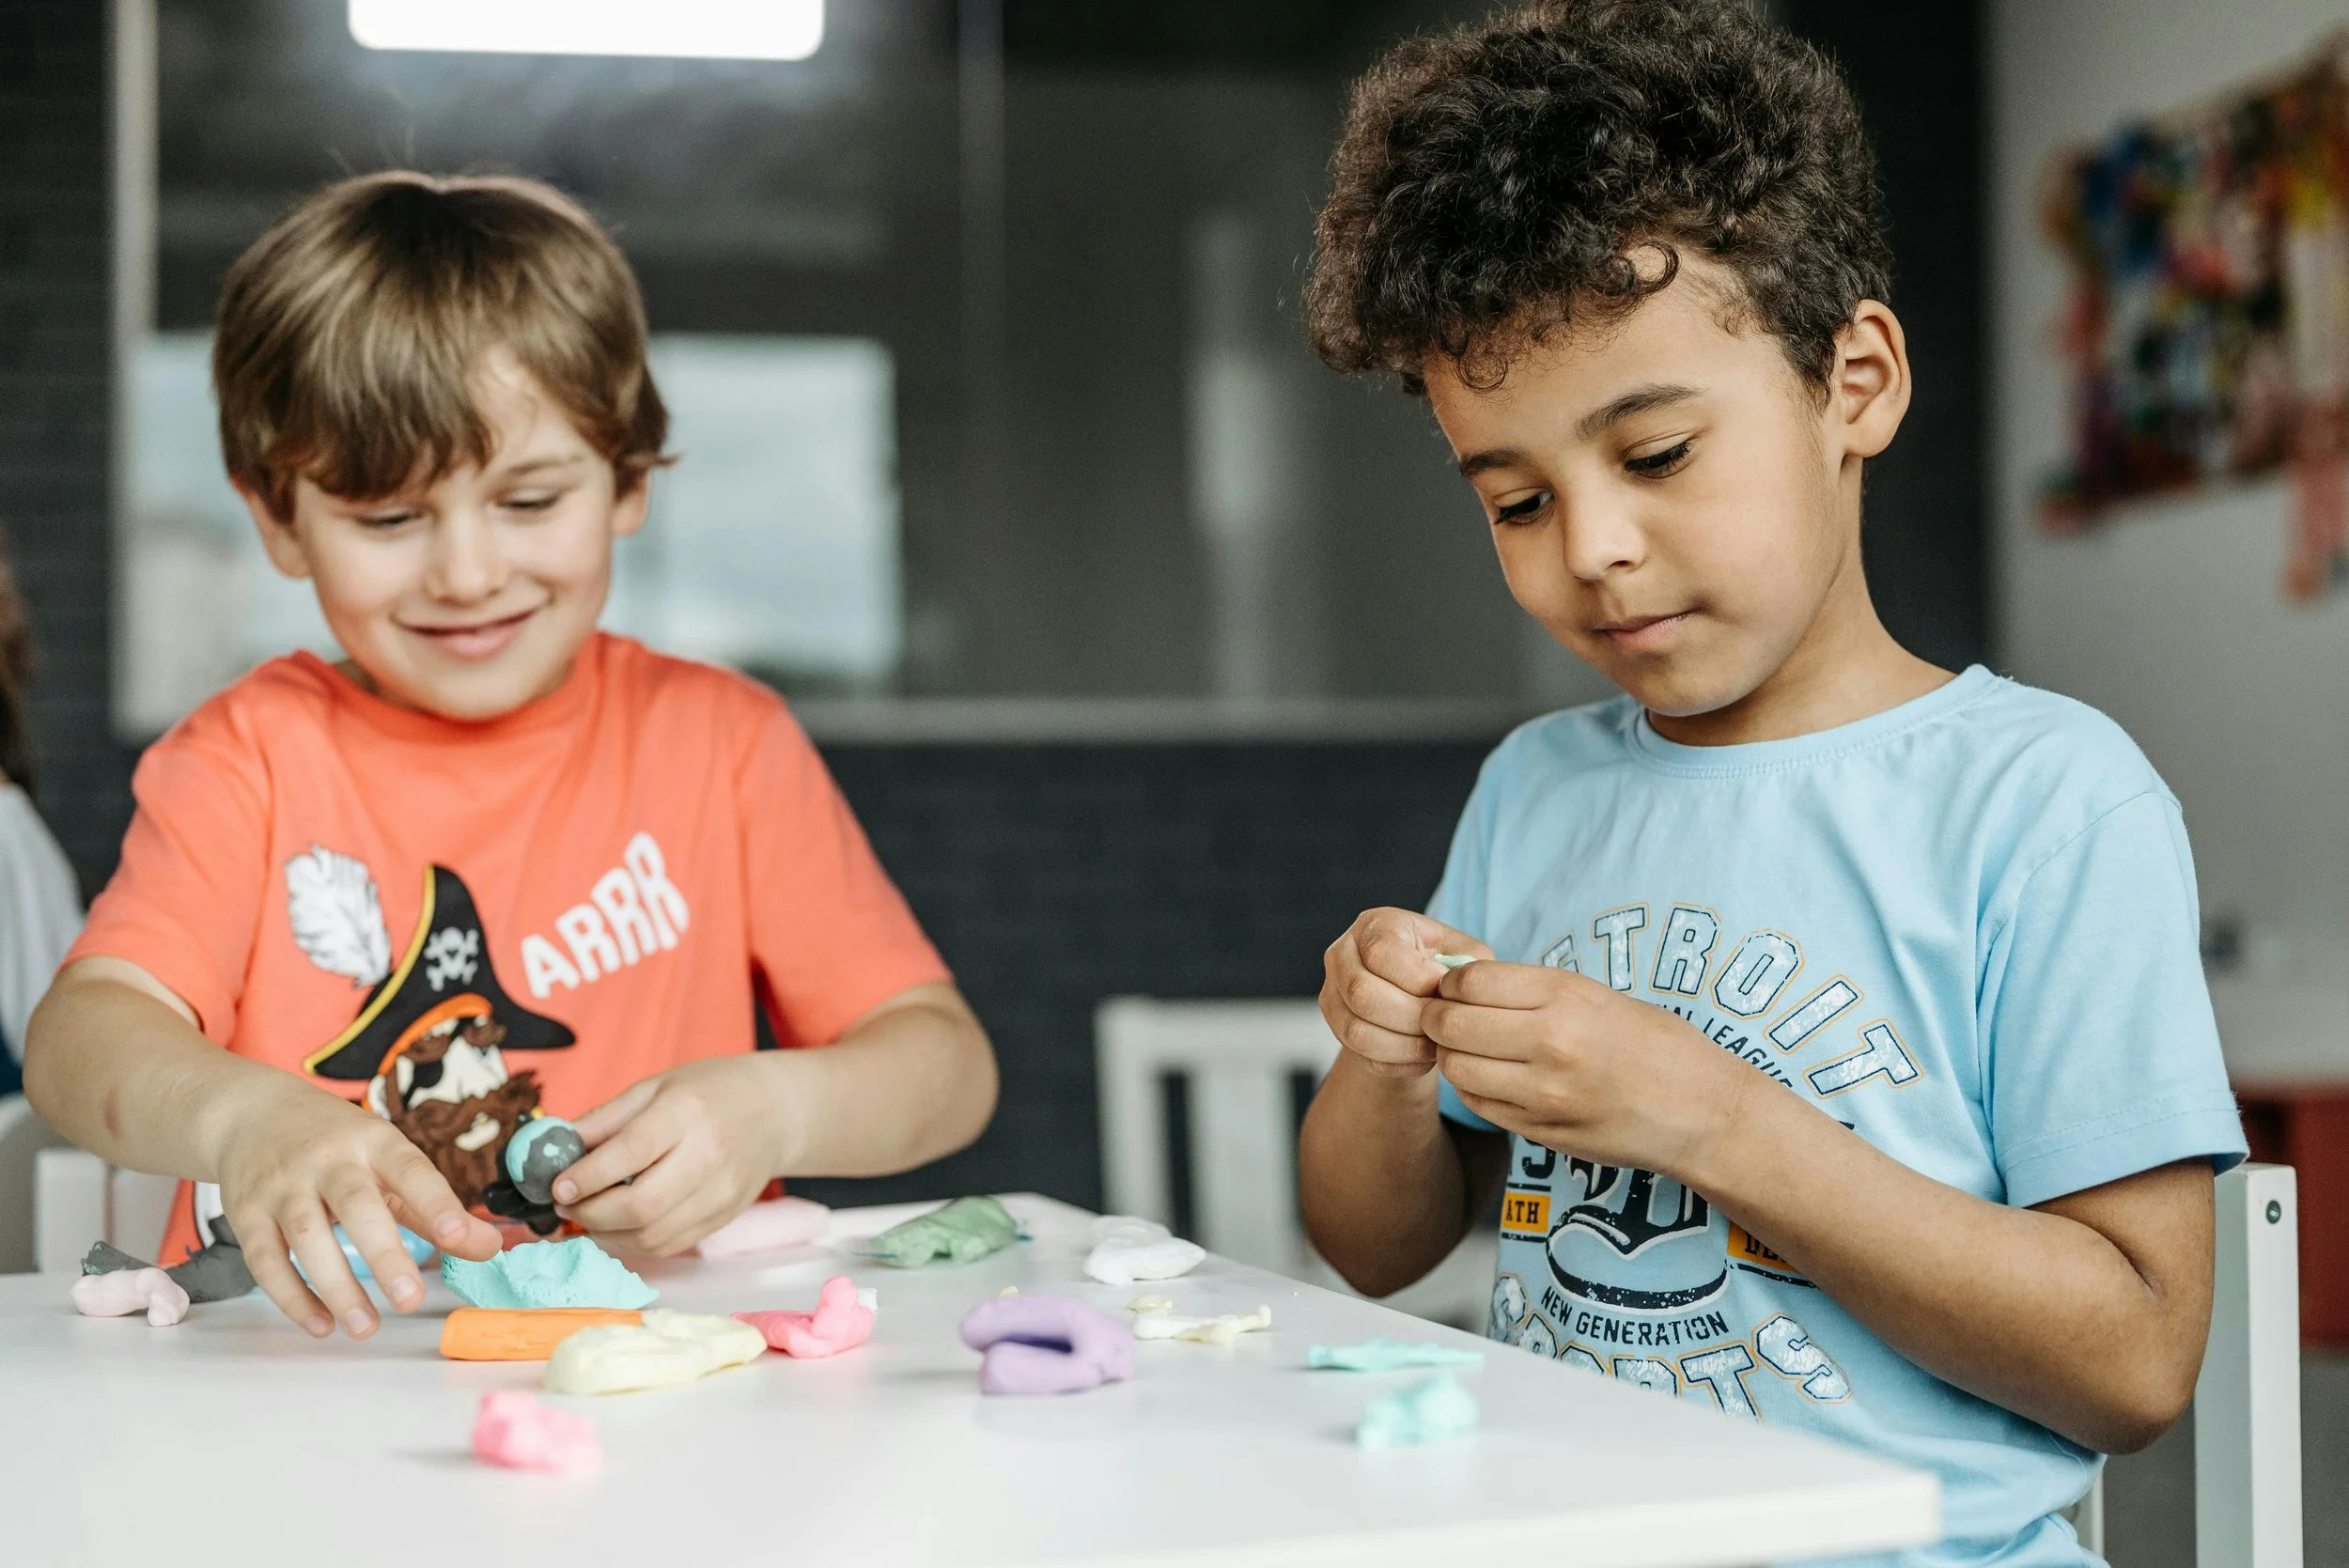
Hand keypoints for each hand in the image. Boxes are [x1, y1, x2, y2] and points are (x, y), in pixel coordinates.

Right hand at [211, 1078, 502, 1338]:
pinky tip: (322, 1324)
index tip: (460, 1237)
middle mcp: (328, 1160)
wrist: (251, 1114)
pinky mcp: (246, 1212)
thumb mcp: (388, 1160)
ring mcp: (283, 1185)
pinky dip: (292, 1296)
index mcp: (375, 1142)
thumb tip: (490, 1248)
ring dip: (336, 1286)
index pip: (411, 1171)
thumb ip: (435, 1209)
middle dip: (385, 1255)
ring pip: (306, 1237)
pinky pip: (265, 1260)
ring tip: (366, 1327)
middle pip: (357, 1206)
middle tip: (411, 1301)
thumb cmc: (336, 1145)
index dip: (436, 1204)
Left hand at [553, 1056, 785, 1254]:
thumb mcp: (655, 1087)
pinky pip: (671, 1244)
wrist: (775, 1112)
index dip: (588, 1176)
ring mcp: (721, 1192)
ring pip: (653, 1234)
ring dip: (609, 1234)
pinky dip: (636, 1242)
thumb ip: (605, 1119)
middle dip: (592, 1213)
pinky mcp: (725, 1217)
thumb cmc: (709, 1091)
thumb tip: (555, 1149)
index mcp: (687, 1112)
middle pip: (641, 1205)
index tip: (558, 1186)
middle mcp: (709, 1155)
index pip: (632, 1152)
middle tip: (568, 1205)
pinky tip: (621, 1226)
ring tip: (590, 1216)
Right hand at [1320, 908, 1492, 1078]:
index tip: (1446, 992)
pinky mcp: (1336, 1027)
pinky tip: (1424, 1055)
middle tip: (1443, 1025)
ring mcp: (1333, 992)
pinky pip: (1363, 1055)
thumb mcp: (1463, 956)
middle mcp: (1342, 954)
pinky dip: (1400, 1062)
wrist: (1418, 994)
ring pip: (1358, 1031)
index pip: (1382, 953)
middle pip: (1363, 994)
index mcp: (1375, 925)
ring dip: (1405, 1045)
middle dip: (1411, 1017)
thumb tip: (1455, 993)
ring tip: (1436, 1043)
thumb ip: (1467, 967)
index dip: (1418, 979)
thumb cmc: (1444, 968)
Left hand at [1423, 960, 1759, 1176]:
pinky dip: (1473, 1087)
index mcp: (1566, 997)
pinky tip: (1491, 1077)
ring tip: (1469, 1047)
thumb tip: (1465, 983)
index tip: (1456, 987)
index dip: (1451, 983)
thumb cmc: (1654, 1044)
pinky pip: (1480, 1104)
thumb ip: (1532, 991)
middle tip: (1446, 1016)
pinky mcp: (1541, 1131)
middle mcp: (1551, 1043)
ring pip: (1456, 1068)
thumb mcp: (1598, 996)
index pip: (1469, 982)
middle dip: (1437, 1017)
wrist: (1701, 1112)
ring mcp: (1544, 1094)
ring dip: (1451, 1054)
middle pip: (1450, 1025)